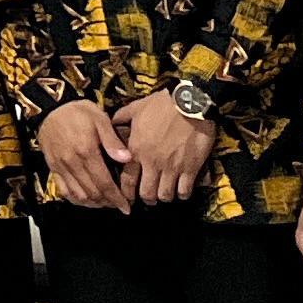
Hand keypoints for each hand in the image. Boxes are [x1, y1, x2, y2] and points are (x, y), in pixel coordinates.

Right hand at [36, 101, 132, 213]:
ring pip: (79, 194)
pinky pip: (63, 190)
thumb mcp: (99, 119)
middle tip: (119, 204)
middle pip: (93, 192)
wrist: (50, 108)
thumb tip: (127, 159)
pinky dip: (75, 199)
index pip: (104, 183)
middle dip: (108, 202)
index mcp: (87, 151)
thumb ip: (113, 141)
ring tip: (105, 202)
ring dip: (94, 203)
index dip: (117, 198)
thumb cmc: (77, 112)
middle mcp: (72, 162)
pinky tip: (85, 199)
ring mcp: (61, 166)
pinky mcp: (53, 167)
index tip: (126, 206)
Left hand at [116, 91, 216, 206]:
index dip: (126, 193)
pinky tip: (181, 190)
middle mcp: (152, 162)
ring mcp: (172, 167)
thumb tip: (112, 124)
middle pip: (147, 193)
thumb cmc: (161, 105)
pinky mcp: (191, 168)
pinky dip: (182, 194)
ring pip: (165, 195)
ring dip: (164, 197)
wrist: (190, 103)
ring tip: (165, 193)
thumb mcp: (135, 108)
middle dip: (147, 199)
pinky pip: (185, 191)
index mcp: (136, 150)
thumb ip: (121, 118)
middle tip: (149, 198)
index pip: (127, 180)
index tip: (127, 197)